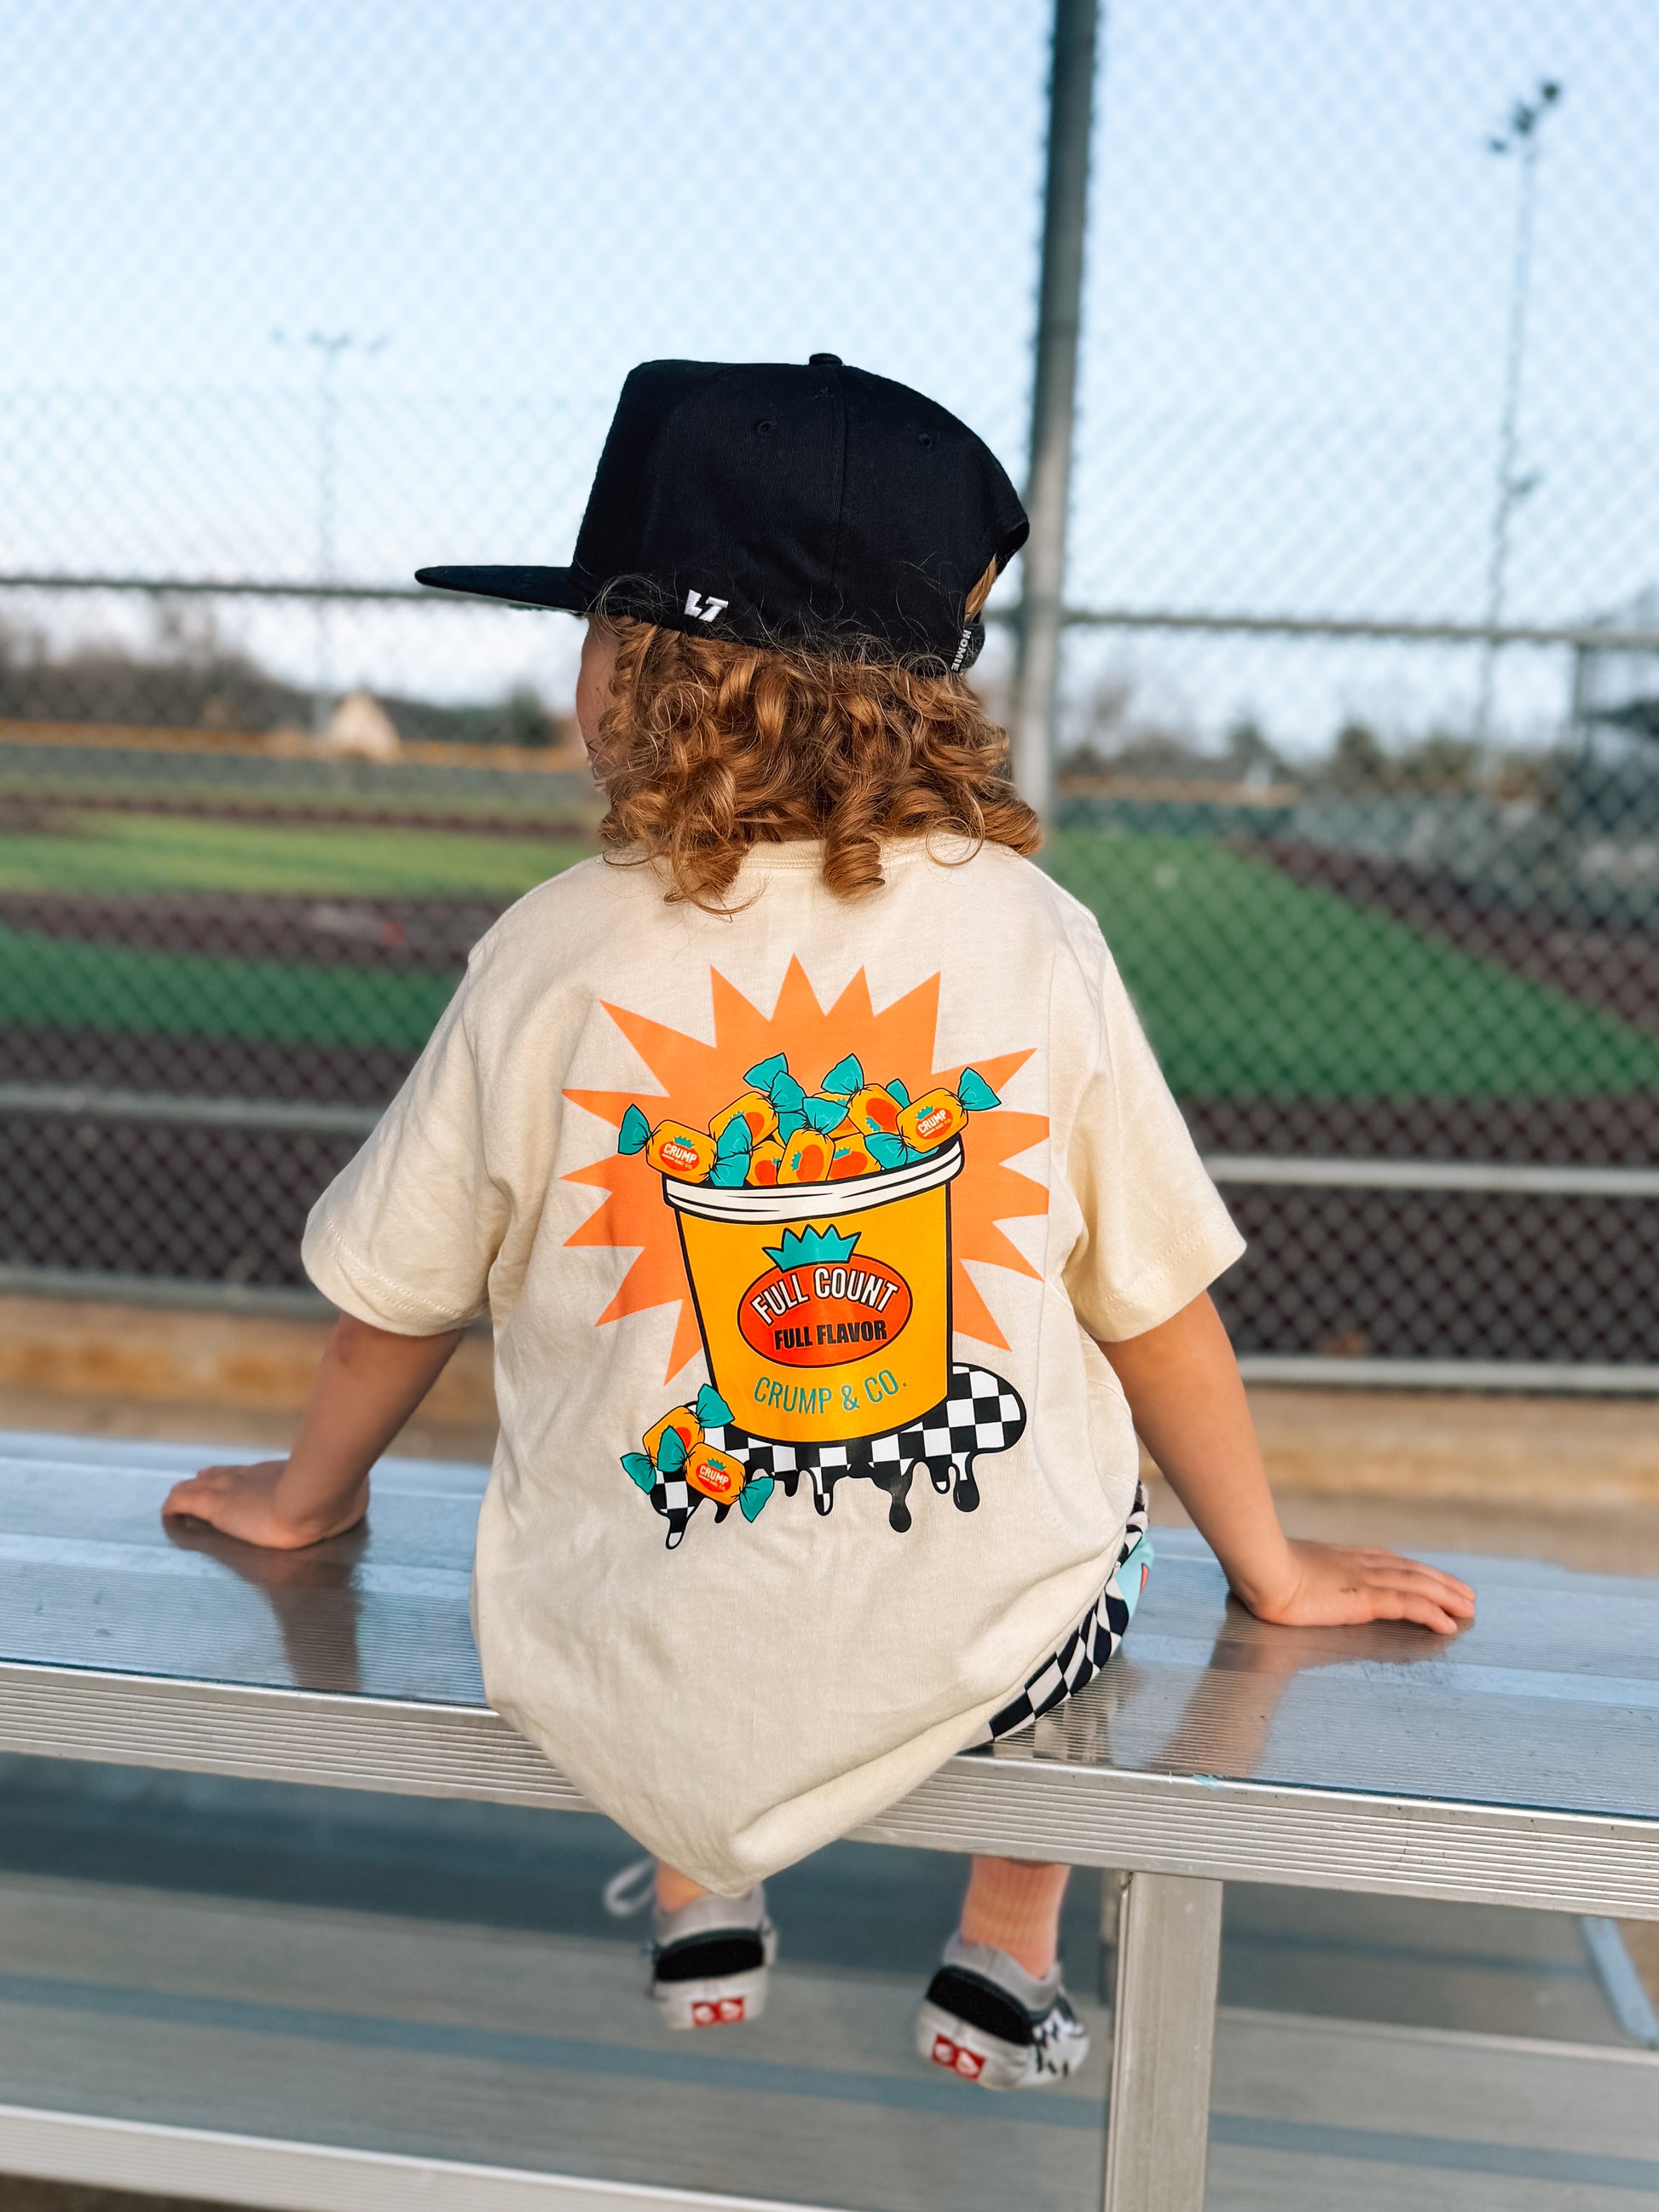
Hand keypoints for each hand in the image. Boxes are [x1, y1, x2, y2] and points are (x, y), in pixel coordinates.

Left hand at [161, 1460, 367, 1550]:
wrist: (316, 1497)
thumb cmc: (332, 1498)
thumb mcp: (339, 1493)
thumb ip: (344, 1493)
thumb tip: (364, 1494)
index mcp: (275, 1477)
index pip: (248, 1474)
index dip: (236, 1477)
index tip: (228, 1479)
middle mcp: (250, 1478)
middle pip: (221, 1475)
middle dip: (209, 1482)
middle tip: (198, 1486)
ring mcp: (230, 1491)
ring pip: (198, 1486)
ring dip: (188, 1493)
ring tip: (179, 1499)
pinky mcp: (214, 1506)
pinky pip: (182, 1501)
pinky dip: (173, 1506)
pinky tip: (167, 1513)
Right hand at [1238, 1539, 1474, 1636]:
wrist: (1261, 1567)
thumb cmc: (1263, 1569)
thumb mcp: (1287, 1567)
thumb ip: (1302, 1573)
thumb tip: (1294, 1579)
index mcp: (1342, 1558)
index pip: (1390, 1562)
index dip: (1417, 1571)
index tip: (1435, 1578)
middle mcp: (1360, 1564)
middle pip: (1412, 1572)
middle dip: (1442, 1583)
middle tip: (1467, 1595)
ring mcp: (1365, 1580)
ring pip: (1418, 1586)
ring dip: (1447, 1597)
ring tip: (1469, 1608)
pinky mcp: (1365, 1598)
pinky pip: (1408, 1605)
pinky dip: (1432, 1613)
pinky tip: (1449, 1624)